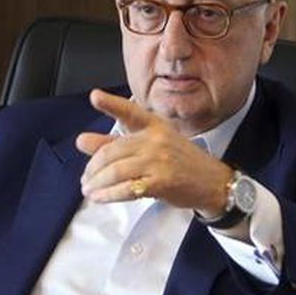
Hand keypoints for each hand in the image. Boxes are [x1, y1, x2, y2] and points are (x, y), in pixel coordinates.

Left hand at [76, 89, 232, 216]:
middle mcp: (156, 140)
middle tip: (85, 178)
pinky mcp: (162, 182)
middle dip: (92, 168)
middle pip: (112, 151)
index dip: (111, 104)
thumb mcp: (154, 146)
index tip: (95, 96)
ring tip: (89, 190)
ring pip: (115, 171)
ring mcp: (159, 160)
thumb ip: (118, 143)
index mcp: (155, 126)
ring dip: (97, 183)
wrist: (213, 183)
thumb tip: (82, 141)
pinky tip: (101, 197)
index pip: (129, 112)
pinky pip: (127, 188)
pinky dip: (109, 195)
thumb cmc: (181, 163)